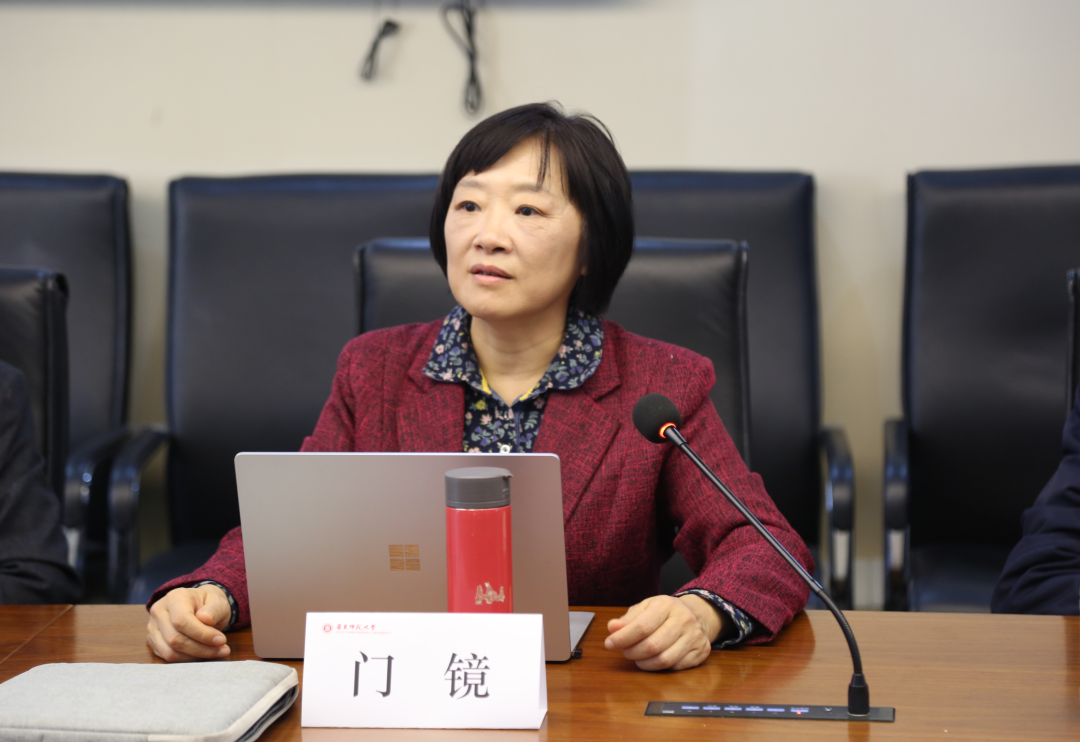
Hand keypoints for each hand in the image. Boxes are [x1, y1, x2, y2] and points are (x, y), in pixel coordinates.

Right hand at [146, 584, 231, 661]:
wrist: (200, 607)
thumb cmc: (209, 604)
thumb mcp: (218, 602)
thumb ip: (214, 609)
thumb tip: (206, 619)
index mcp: (175, 597)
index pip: (182, 620)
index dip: (202, 634)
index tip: (221, 640)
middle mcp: (159, 611)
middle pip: (174, 639)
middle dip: (201, 648)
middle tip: (222, 649)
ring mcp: (153, 627)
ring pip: (169, 651)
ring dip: (195, 656)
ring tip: (215, 652)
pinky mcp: (153, 641)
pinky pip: (167, 657)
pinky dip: (187, 659)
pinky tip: (202, 654)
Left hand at [604, 594, 727, 670]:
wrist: (697, 614)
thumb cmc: (665, 612)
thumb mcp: (645, 608)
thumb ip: (628, 619)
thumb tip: (612, 628)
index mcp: (667, 605)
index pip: (642, 626)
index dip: (622, 638)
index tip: (609, 643)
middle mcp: (684, 619)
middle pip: (652, 646)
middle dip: (633, 653)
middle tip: (625, 652)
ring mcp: (694, 636)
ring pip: (664, 660)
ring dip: (644, 663)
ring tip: (637, 658)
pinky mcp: (701, 652)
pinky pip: (675, 667)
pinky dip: (660, 667)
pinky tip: (653, 660)